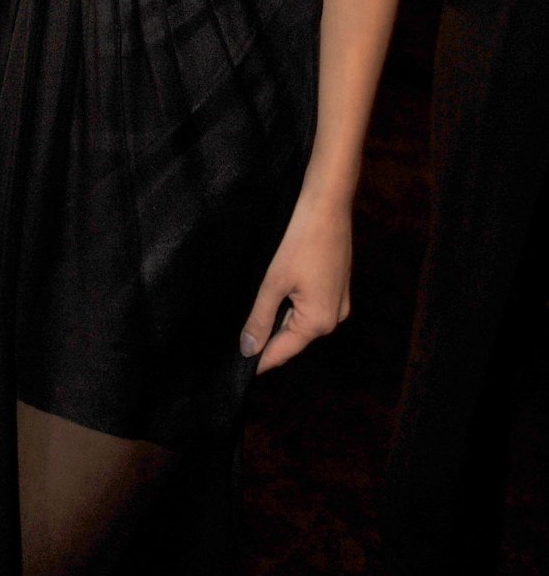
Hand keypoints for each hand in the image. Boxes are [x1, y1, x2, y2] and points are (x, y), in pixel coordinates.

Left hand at [239, 190, 351, 374]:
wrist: (328, 204)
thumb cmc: (300, 240)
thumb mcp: (274, 282)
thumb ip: (260, 317)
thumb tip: (248, 349)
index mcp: (319, 322)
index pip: (283, 351)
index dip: (260, 361)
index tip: (237, 370)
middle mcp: (334, 317)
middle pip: (293, 337)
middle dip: (268, 340)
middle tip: (238, 344)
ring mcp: (338, 301)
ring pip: (301, 321)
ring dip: (278, 322)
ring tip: (251, 324)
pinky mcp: (337, 285)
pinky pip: (310, 306)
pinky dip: (291, 307)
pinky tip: (272, 300)